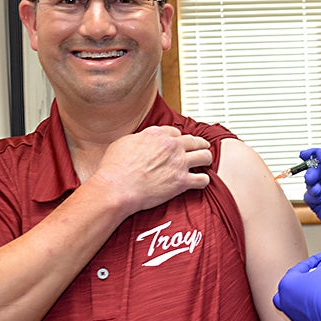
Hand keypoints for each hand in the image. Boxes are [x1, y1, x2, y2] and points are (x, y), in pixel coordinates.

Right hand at [93, 126, 211, 213]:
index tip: (179, 144)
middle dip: (199, 145)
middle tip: (200, 149)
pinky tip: (199, 182)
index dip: (178, 139)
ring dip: (205, 160)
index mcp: (157, 134)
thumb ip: (138, 138)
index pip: (176, 132)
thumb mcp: (123, 143)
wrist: (116, 188)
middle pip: (195, 141)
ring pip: (205, 156)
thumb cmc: (114, 168)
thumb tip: (142, 140)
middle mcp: (171, 146)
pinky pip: (203, 179)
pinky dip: (203, 181)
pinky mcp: (182, 181)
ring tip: (204, 164)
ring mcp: (179, 163)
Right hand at [300, 148, 320, 263]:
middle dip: (312, 170)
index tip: (304, 154)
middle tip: (312, 177)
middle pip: (318, 168)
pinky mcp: (320, 204)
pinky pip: (309, 195)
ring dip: (311, 183)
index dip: (315, 154)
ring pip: (311, 181)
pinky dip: (311, 195)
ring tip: (318, 190)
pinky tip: (319, 199)